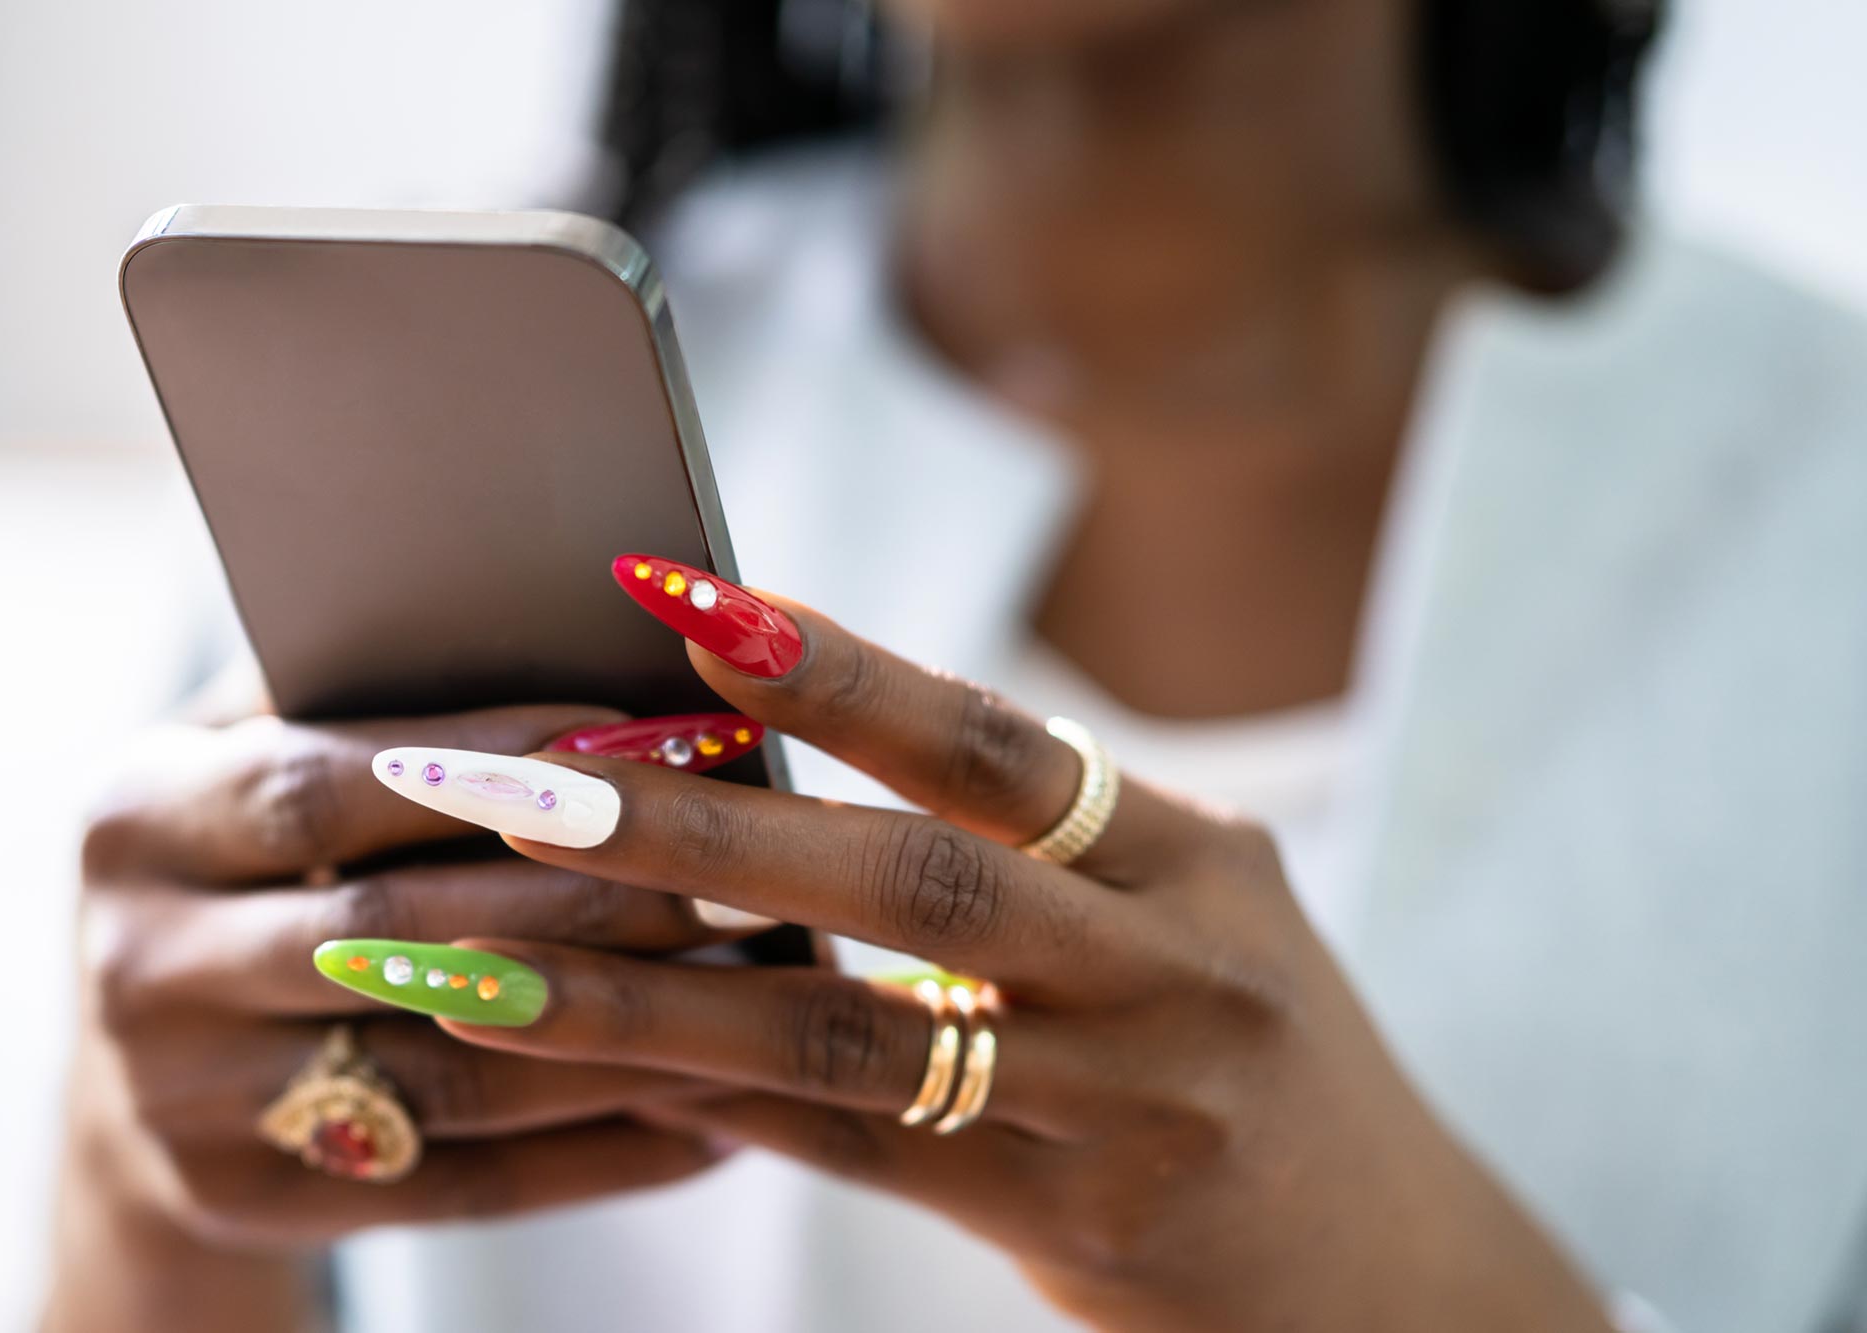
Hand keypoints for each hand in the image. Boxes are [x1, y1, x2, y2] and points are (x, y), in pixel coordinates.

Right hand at [61, 695, 737, 1269]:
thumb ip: (377, 703)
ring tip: (767, 997)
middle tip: (751, 873)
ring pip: (449, 1071)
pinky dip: (604, 1153)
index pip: (326, 784)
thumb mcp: (262, 760)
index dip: (494, 763)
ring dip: (625, 1037)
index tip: (648, 740)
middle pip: (399, 930)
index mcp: (134, 816)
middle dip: (594, 899)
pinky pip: (465, 1184)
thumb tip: (578, 630)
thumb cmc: (260, 864)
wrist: (145, 1077)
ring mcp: (184, 1101)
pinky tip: (723, 1120)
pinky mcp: (255, 1203)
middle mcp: (138, 962)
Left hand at [341, 559, 1611, 1331]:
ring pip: (860, 1033)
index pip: (990, 740)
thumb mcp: (1182, 916)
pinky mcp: (1091, 1223)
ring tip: (489, 965)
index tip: (676, 599)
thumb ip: (1030, 842)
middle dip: (701, 825)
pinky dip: (742, 1114)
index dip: (832, 668)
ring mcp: (1137, 1101)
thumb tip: (800, 755)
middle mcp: (1174, 962)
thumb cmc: (1244, 1056)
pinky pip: (878, 1159)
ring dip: (660, 999)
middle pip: (912, 874)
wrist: (1390, 1277)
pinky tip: (620, 1086)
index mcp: (1193, 853)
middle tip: (523, 785)